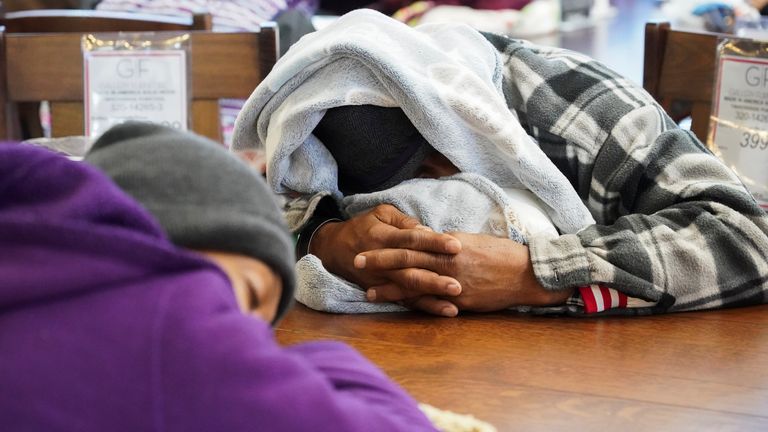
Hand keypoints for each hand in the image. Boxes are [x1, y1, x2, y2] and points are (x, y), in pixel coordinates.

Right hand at [309, 204, 463, 314]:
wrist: (333, 249)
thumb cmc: (364, 227)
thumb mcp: (381, 214)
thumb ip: (405, 222)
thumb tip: (427, 231)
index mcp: (382, 237)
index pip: (411, 239)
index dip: (433, 243)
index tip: (456, 246)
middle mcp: (381, 262)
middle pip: (410, 270)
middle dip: (434, 279)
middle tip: (458, 284)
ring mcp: (381, 280)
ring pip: (408, 290)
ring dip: (432, 298)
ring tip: (455, 304)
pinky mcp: (383, 292)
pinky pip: (406, 302)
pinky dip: (426, 307)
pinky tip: (446, 311)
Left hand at [355, 232, 574, 313]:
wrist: (526, 274)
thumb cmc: (499, 253)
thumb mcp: (470, 240)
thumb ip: (444, 242)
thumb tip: (425, 239)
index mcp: (448, 244)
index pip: (411, 243)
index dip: (388, 245)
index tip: (368, 243)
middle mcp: (447, 263)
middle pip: (406, 261)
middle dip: (380, 263)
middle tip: (356, 261)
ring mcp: (452, 284)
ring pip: (414, 284)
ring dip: (389, 289)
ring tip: (368, 291)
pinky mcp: (459, 302)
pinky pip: (431, 303)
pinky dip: (412, 304)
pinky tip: (398, 307)